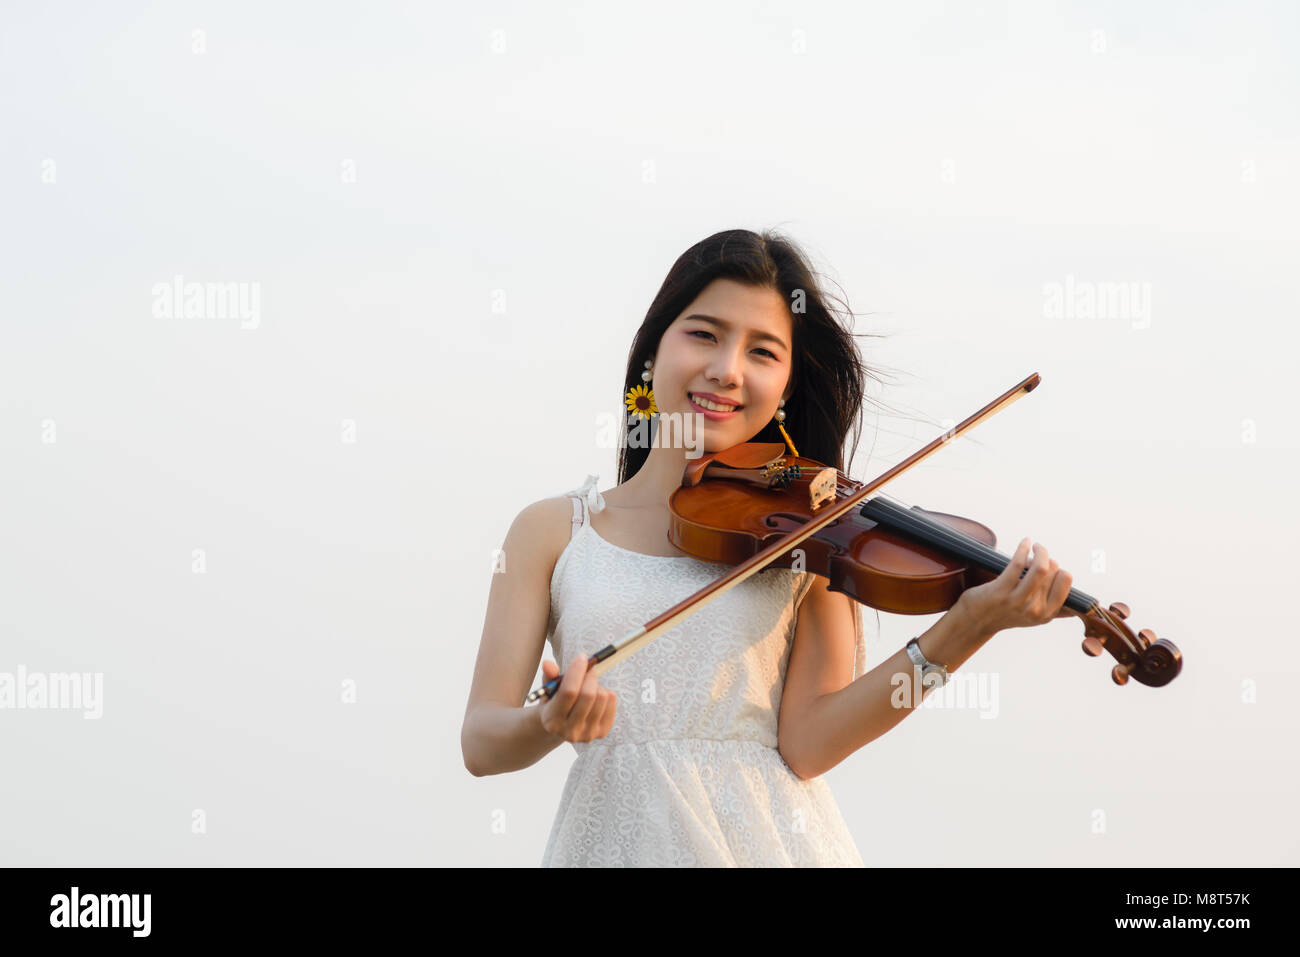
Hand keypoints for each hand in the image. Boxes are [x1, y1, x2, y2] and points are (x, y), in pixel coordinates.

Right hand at [539, 654, 617, 742]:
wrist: (563, 726)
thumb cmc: (555, 702)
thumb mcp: (549, 690)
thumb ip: (549, 676)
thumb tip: (547, 663)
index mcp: (552, 720)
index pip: (568, 692)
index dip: (576, 672)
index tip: (582, 657)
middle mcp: (569, 731)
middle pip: (588, 695)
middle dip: (589, 676)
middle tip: (588, 669)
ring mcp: (587, 734)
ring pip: (602, 697)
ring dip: (597, 685)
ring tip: (589, 687)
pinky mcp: (601, 732)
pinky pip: (611, 703)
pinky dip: (607, 693)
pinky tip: (597, 696)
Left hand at [956, 537, 1073, 634]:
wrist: (974, 622)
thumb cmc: (1004, 614)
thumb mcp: (1033, 618)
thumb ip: (1054, 613)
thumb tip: (1078, 609)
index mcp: (1046, 615)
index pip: (1066, 583)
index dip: (1059, 569)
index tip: (1049, 565)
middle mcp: (1035, 610)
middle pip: (1053, 571)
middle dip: (1046, 559)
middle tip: (1037, 555)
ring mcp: (1018, 601)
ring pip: (1041, 567)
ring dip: (1040, 550)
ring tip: (1035, 546)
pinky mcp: (1001, 591)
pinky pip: (1018, 563)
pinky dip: (1024, 547)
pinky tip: (1025, 542)